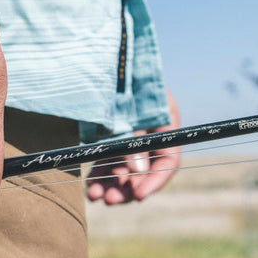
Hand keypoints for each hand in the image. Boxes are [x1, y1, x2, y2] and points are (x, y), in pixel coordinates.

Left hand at [86, 90, 180, 204]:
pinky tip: (90, 188)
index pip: (168, 160)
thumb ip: (131, 141)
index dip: (154, 181)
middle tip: (110, 200)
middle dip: (127, 186)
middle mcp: (151, 132)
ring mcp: (131, 134)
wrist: (102, 57)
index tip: (137, 196)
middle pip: (145, 169)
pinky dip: (101, 174)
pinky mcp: (112, 136)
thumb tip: (135, 172)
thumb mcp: (126, 110)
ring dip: (112, 184)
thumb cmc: (118, 79)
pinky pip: (110, 161)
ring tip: (95, 197)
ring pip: (125, 169)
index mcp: (166, 122)